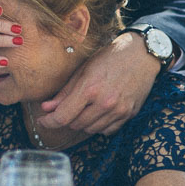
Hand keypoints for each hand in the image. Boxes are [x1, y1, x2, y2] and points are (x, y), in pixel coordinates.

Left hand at [35, 31, 159, 134]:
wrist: (142, 55)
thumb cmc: (109, 58)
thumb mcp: (83, 70)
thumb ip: (65, 92)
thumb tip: (46, 108)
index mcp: (90, 88)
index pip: (63, 117)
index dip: (49, 122)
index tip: (43, 121)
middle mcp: (105, 103)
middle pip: (76, 125)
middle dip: (66, 119)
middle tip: (64, 109)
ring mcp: (119, 110)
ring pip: (90, 130)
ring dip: (81, 123)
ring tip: (81, 109)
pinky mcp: (129, 114)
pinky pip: (107, 130)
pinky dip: (98, 126)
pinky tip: (97, 113)